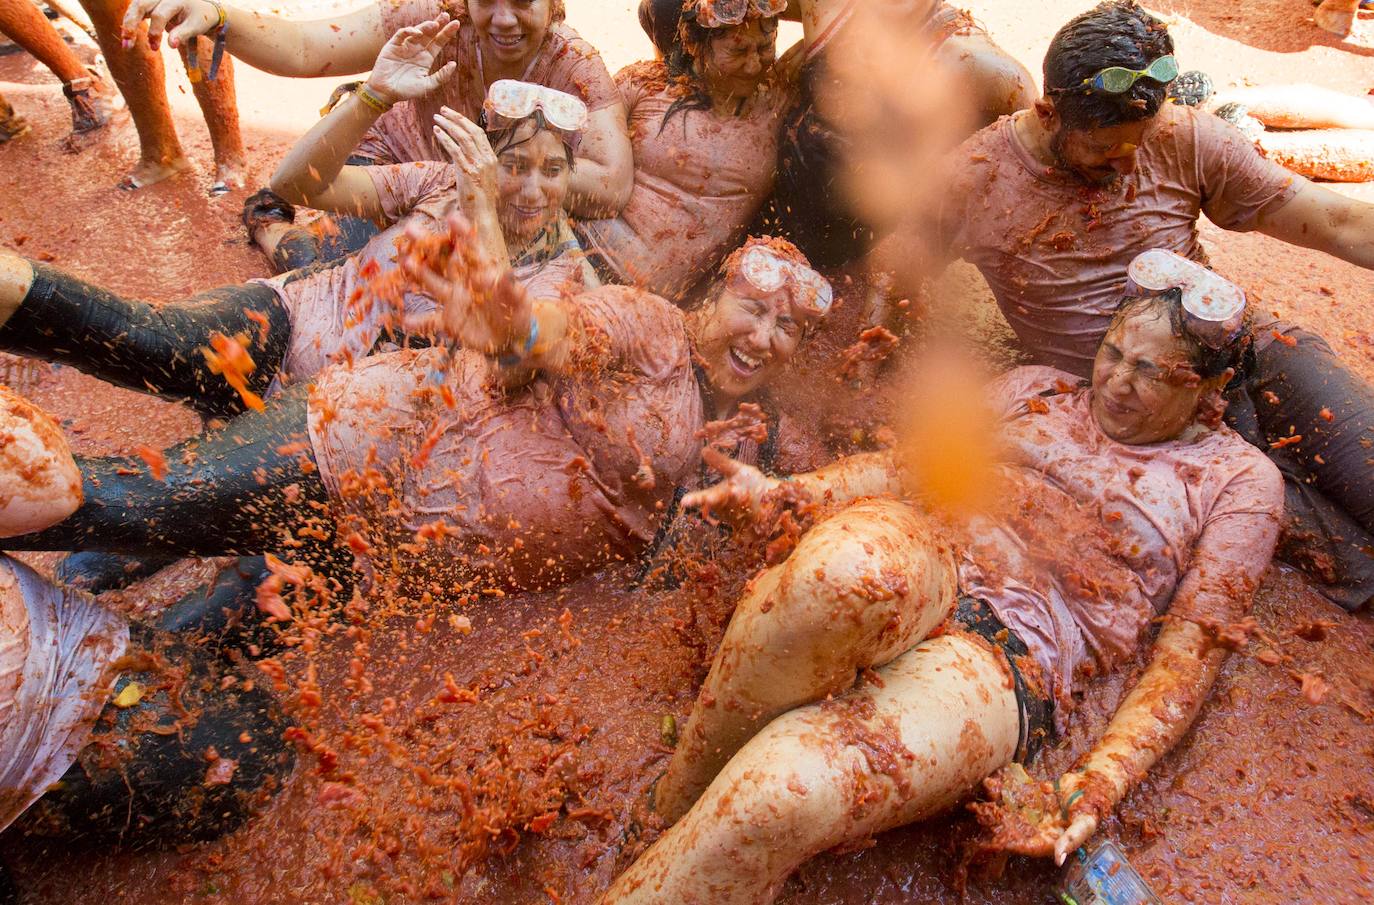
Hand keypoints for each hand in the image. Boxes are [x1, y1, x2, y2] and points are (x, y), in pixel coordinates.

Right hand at [121, 0, 216, 50]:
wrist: (201, 5)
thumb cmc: (199, 17)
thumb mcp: (196, 26)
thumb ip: (183, 34)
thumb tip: (171, 45)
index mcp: (175, 0)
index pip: (159, 14)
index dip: (154, 32)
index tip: (154, 48)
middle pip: (141, 5)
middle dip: (131, 24)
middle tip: (127, 45)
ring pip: (135, 5)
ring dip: (127, 23)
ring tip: (125, 43)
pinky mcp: (149, 1)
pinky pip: (136, 8)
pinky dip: (130, 21)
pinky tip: (127, 35)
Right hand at [364, 16, 460, 104]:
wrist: (386, 93)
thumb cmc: (407, 91)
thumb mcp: (427, 85)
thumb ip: (441, 76)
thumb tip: (454, 63)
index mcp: (426, 58)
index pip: (438, 42)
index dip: (447, 32)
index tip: (456, 24)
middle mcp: (417, 50)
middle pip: (430, 33)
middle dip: (438, 23)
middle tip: (446, 15)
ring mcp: (405, 46)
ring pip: (417, 32)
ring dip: (425, 26)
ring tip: (435, 24)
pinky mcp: (393, 46)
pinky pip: (401, 35)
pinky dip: (409, 31)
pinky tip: (418, 33)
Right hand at [399, 212, 531, 356]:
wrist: (511, 340)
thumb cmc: (517, 314)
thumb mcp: (519, 303)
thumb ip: (512, 290)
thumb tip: (507, 275)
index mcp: (482, 273)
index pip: (471, 249)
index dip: (462, 234)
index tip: (452, 218)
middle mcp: (463, 282)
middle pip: (443, 259)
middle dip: (426, 244)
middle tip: (409, 229)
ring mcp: (454, 301)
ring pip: (432, 283)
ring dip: (417, 273)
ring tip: (404, 262)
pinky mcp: (450, 322)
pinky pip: (431, 321)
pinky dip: (419, 322)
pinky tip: (406, 322)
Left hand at [432, 107, 498, 202]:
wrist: (482, 215)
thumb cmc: (479, 200)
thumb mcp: (480, 177)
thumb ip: (473, 163)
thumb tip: (461, 152)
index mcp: (491, 159)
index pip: (479, 134)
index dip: (465, 122)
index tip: (453, 115)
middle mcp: (487, 159)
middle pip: (472, 131)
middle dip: (456, 118)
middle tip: (442, 110)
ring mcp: (478, 165)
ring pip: (463, 137)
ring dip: (448, 125)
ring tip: (436, 118)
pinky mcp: (468, 172)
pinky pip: (455, 150)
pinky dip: (445, 139)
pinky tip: (437, 132)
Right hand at [681, 447, 780, 525]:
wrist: (770, 497)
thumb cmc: (748, 482)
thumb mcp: (735, 470)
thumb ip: (720, 463)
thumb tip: (704, 450)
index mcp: (718, 494)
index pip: (703, 497)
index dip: (694, 500)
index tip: (683, 502)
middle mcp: (726, 506)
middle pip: (718, 503)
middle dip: (714, 500)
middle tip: (709, 498)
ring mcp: (740, 512)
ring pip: (736, 505)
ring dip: (736, 499)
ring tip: (736, 491)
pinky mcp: (754, 517)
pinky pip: (752, 511)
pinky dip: (752, 504)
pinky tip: (753, 497)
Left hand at [966, 765, 1102, 864]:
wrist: (1094, 788)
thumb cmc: (1090, 811)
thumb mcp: (1083, 826)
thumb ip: (1070, 841)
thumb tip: (1057, 860)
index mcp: (1045, 841)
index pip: (1021, 845)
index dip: (1004, 842)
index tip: (989, 838)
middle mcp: (1034, 828)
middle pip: (1008, 825)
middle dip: (991, 818)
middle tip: (974, 809)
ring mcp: (1031, 811)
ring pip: (1008, 806)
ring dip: (995, 798)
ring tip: (984, 787)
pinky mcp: (1031, 796)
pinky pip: (1015, 791)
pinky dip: (1005, 785)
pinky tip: (995, 777)